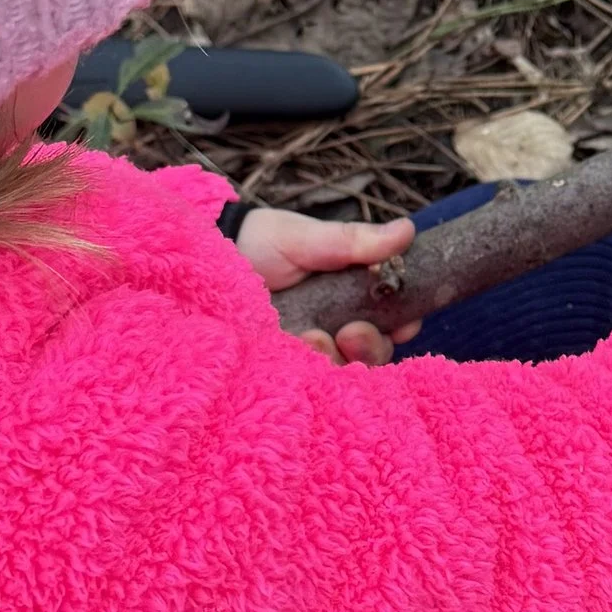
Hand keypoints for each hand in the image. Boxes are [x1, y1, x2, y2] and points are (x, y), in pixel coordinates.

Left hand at [233, 207, 420, 363]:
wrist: (205, 256)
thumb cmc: (261, 242)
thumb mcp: (305, 237)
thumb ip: (351, 241)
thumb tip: (406, 230)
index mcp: (350, 296)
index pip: (392, 319)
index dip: (404, 323)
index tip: (404, 321)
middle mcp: (336, 327)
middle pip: (374, 352)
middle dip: (372, 346)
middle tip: (354, 331)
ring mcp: (309, 350)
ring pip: (343, 371)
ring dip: (338, 358)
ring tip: (314, 338)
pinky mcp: (281, 367)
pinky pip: (307, 381)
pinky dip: (308, 367)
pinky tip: (298, 348)